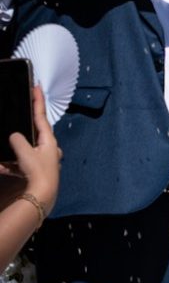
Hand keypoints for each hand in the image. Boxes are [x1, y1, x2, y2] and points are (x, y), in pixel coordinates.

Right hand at [0, 87, 59, 213]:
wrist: (42, 196)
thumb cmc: (38, 173)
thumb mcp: (25, 154)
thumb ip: (18, 142)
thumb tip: (14, 135)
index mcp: (49, 141)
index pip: (41, 116)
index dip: (38, 101)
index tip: (37, 86)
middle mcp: (49, 148)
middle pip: (35, 132)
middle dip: (25, 125)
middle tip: (20, 112)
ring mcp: (43, 160)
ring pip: (25, 149)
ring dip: (13, 150)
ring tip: (5, 156)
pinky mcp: (36, 171)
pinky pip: (20, 163)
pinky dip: (10, 164)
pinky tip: (1, 167)